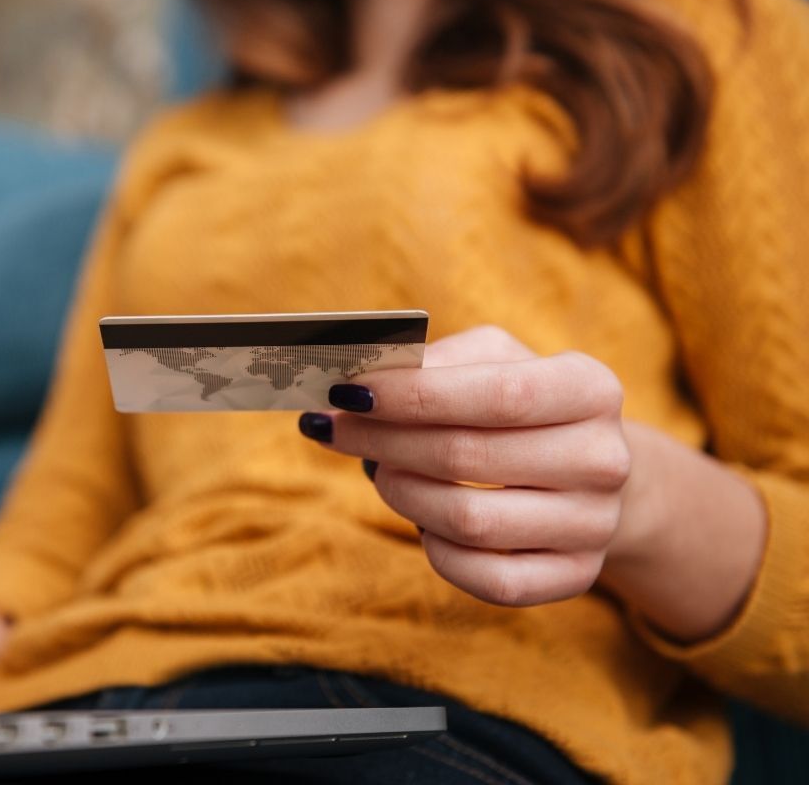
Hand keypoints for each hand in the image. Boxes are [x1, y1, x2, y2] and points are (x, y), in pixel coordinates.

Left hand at [300, 325, 631, 606]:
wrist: (588, 471)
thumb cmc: (521, 404)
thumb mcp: (491, 359)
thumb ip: (432, 360)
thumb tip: (359, 379)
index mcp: (591, 389)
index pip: (496, 395)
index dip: (413, 396)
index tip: (346, 392)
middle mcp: (603, 459)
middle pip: (468, 457)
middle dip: (384, 440)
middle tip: (335, 429)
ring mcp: (594, 525)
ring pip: (468, 521)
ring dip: (401, 494)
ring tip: (379, 470)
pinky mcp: (576, 576)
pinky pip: (488, 579)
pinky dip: (436, 551)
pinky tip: (422, 523)